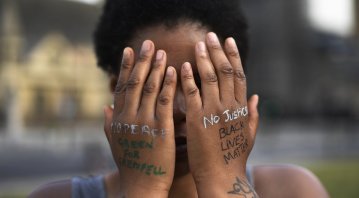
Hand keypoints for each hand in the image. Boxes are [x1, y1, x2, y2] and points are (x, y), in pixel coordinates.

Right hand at [103, 40, 176, 196]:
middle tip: (147, 42)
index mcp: (118, 119)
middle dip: (140, 61)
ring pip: (149, 88)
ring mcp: (144, 122)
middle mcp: (128, 117)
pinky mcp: (161, 129)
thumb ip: (110, 124)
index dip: (125, 67)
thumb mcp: (116, 143)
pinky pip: (164, 101)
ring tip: (160, 51)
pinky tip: (173, 70)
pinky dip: (168, 84)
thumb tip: (105, 106)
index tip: (129, 50)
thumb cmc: (132, 165)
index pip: (121, 87)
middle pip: (134, 82)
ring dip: (155, 68)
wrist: (142, 187)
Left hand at [180, 32, 258, 196]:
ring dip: (203, 58)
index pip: (239, 75)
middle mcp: (229, 106)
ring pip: (210, 77)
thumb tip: (256, 97)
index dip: (234, 56)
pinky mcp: (197, 119)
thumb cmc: (234, 157)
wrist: (221, 177)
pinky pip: (192, 93)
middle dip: (218, 51)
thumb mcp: (249, 135)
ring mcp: (213, 111)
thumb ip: (253, 114)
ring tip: (198, 44)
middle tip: (211, 35)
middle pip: (225, 71)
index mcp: (242, 108)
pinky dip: (188, 77)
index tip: (229, 41)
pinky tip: (183, 65)